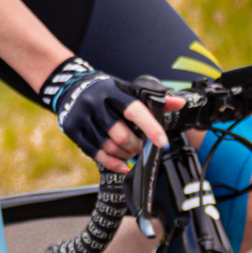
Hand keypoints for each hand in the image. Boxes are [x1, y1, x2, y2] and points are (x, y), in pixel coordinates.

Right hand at [38, 58, 167, 170]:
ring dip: (125, 155)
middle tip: (141, 147)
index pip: (135, 111)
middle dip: (136, 146)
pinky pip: (95, 154)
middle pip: (121, 135)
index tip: (162, 142)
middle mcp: (96, 103)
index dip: (150, 128)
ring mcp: (82, 117)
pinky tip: (122, 165)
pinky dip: (112, 163)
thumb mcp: (128, 90)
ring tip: (131, 153)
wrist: (72, 87)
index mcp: (113, 92)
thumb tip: (179, 103)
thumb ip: (154, 98)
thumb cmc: (107, 91)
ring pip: (109, 147)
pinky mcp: (72, 130)